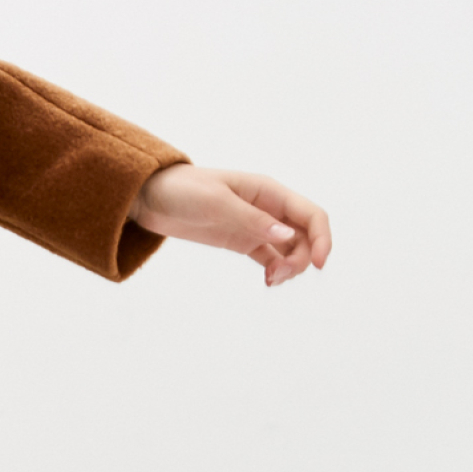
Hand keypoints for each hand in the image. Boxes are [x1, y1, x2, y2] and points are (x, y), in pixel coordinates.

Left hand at [131, 164, 331, 286]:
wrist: (149, 197)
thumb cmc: (182, 191)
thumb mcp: (216, 203)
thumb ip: (251, 219)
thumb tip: (286, 234)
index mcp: (268, 191)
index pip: (310, 215)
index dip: (322, 239)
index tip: (320, 265)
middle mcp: (268, 208)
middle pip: (305, 236)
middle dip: (303, 259)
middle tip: (278, 276)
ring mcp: (256, 226)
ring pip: (291, 250)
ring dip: (290, 268)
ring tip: (271, 280)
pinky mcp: (242, 241)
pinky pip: (271, 258)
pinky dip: (276, 271)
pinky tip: (268, 281)